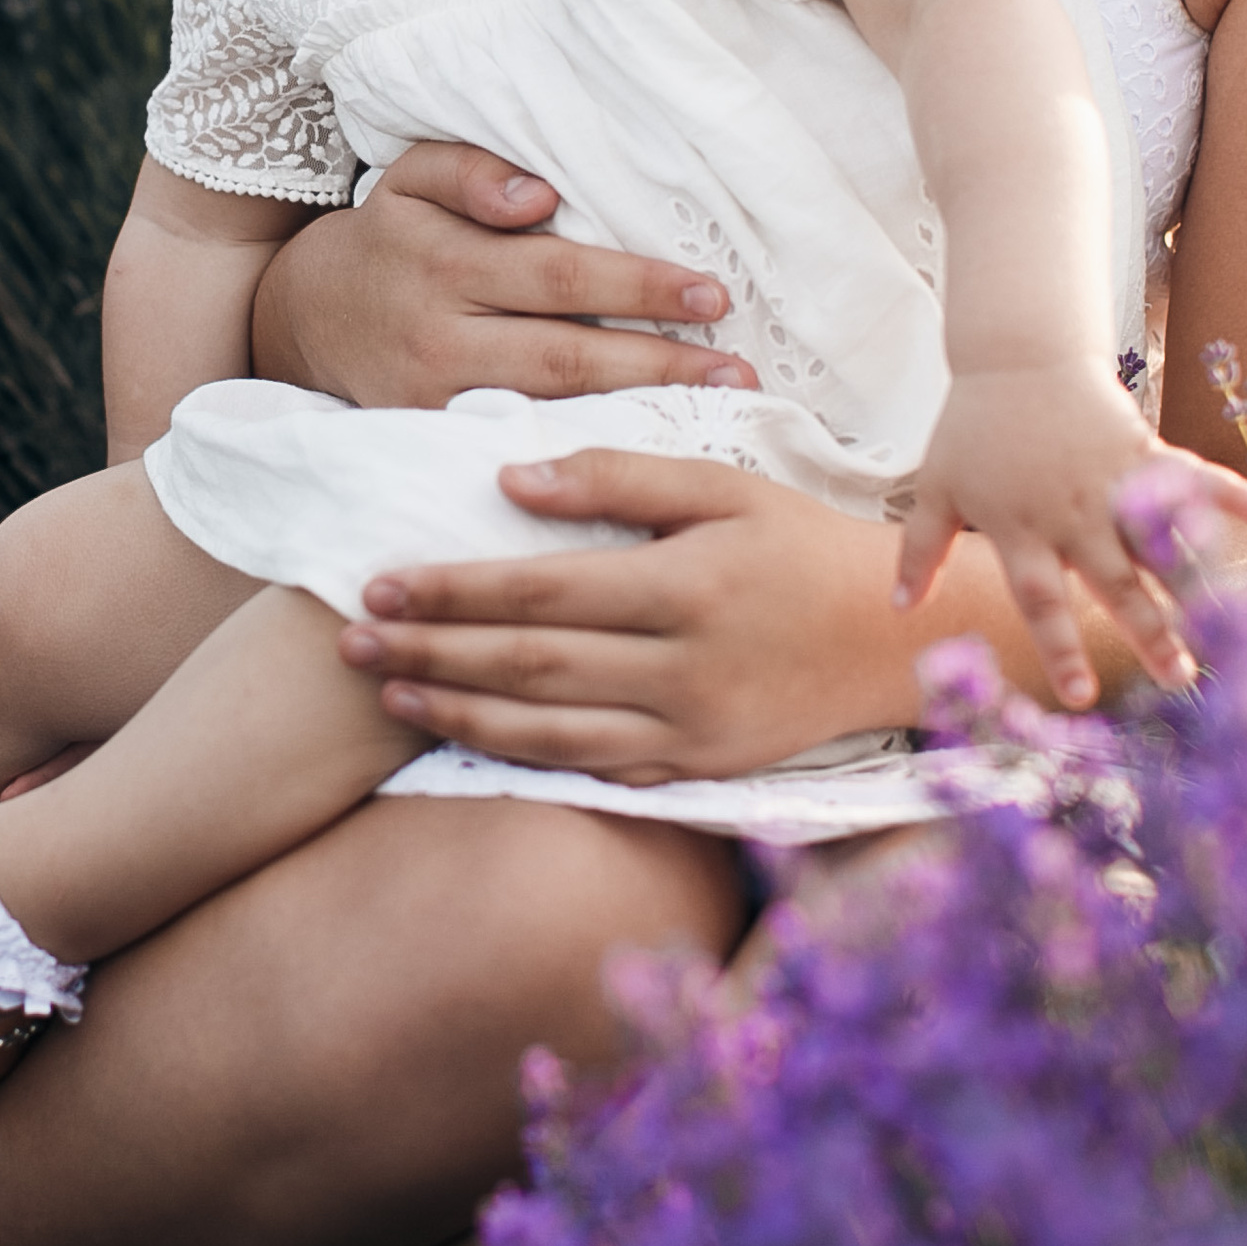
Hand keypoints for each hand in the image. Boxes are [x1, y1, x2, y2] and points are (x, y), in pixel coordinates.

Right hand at [246, 141, 759, 409]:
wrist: (300, 319)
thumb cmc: (386, 238)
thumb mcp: (409, 178)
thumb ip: (469, 169)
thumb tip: (538, 195)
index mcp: (443, 260)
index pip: (557, 275)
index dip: (636, 288)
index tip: (710, 295)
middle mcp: (440, 335)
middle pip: (566, 353)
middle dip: (659, 362)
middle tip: (738, 366)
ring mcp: (435, 398)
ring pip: (550, 407)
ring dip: (641, 409)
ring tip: (719, 403)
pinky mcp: (433, 438)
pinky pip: (522, 439)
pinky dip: (590, 441)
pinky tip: (650, 440)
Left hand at [338, 451, 912, 782]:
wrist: (895, 638)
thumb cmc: (801, 544)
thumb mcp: (724, 485)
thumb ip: (616, 476)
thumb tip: (509, 478)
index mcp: (686, 587)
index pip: (540, 592)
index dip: (453, 590)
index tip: (382, 579)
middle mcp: (684, 669)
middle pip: (529, 667)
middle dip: (432, 653)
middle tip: (351, 638)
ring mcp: (691, 730)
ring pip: (549, 733)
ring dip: (459, 713)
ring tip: (388, 688)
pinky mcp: (698, 769)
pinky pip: (593, 770)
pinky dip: (523, 756)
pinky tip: (468, 732)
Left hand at [893, 363, 1246, 708]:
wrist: (1015, 356)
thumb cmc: (973, 427)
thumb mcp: (935, 488)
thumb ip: (920, 551)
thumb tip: (899, 609)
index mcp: (1021, 531)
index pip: (1041, 602)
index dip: (1060, 648)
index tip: (1081, 698)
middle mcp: (1071, 514)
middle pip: (1114, 582)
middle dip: (1149, 634)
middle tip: (1181, 680)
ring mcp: (1111, 483)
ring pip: (1158, 540)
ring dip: (1194, 582)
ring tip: (1230, 624)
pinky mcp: (1141, 450)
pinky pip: (1189, 474)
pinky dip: (1225, 492)